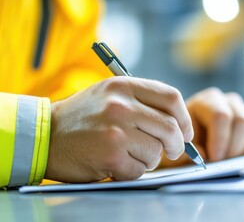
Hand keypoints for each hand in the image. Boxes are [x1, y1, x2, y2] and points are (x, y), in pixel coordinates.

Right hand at [45, 77, 192, 182]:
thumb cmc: (83, 116)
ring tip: (132, 154)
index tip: (186, 131)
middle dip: (177, 144)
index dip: (184, 117)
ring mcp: (116, 131)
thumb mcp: (110, 94)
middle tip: (172, 151)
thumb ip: (142, 101)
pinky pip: (139, 170)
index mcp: (123, 86)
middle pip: (170, 127)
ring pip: (156, 152)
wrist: (45, 134)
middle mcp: (121, 106)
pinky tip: (118, 163)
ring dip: (150, 159)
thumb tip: (178, 123)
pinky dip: (134, 170)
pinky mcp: (110, 156)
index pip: (171, 97)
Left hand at [161, 87, 243, 166]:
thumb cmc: (183, 144)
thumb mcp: (177, 149)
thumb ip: (184, 153)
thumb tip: (202, 155)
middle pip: (240, 121)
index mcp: (205, 102)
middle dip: (231, 147)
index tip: (214, 158)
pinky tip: (236, 158)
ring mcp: (243, 110)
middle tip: (221, 163)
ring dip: (240, 150)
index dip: (220, 139)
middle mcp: (227, 101)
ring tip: (226, 162)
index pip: (219, 115)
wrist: (193, 144)